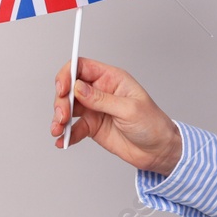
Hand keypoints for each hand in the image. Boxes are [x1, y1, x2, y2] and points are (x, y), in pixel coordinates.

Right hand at [50, 57, 181, 174]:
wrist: (158, 150)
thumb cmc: (152, 124)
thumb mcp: (129, 109)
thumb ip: (102, 99)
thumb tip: (78, 87)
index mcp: (112, 79)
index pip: (82, 67)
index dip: (68, 74)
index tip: (62, 89)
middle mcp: (100, 92)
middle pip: (70, 88)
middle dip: (61, 101)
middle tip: (62, 117)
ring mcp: (95, 109)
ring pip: (68, 108)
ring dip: (59, 118)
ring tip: (59, 130)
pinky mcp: (92, 127)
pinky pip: (73, 128)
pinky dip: (65, 134)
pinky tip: (63, 141)